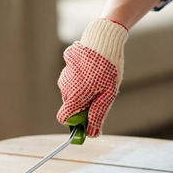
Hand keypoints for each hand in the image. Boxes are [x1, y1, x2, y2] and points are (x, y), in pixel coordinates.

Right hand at [57, 19, 127, 137]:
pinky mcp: (68, 64)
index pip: (64, 119)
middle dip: (84, 105)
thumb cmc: (108, 68)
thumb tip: (91, 134)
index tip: (87, 120)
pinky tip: (95, 68)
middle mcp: (65, 87)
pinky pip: (74, 76)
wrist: (103, 38)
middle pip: (71, 105)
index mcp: (73, 97)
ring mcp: (65, 74)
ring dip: (84, 90)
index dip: (75, 123)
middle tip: (102, 96)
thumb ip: (98, 115)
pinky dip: (83, 77)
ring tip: (101, 78)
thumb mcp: (107, 95)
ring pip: (73, 90)